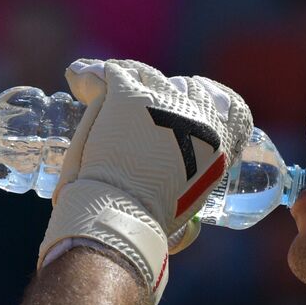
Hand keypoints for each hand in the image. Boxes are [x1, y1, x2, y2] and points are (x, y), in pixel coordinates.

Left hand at [40, 58, 252, 304]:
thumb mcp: (187, 215)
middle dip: (162, 93)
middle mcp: (200, 115)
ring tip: (102, 94)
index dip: (205, 104)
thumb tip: (189, 231)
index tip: (185, 109)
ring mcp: (164, 101)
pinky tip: (78, 81)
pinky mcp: (130, 95)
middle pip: (182, 87)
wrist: (124, 214)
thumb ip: (188, 214)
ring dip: (127, 83)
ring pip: (144, 77)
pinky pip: (111, 73)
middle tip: (137, 109)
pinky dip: (90, 76)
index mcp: (222, 145)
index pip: (227, 106)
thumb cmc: (151, 223)